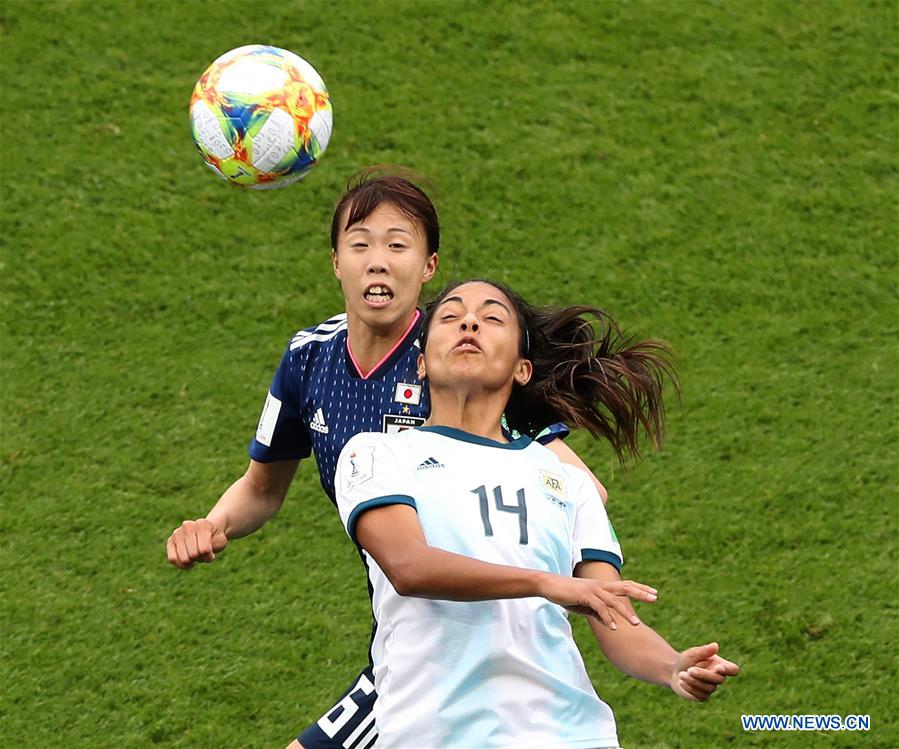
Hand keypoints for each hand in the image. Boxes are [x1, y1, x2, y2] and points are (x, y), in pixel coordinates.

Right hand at [166, 518, 227, 568]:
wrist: (207, 531)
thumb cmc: (215, 538)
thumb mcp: (221, 542)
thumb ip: (215, 545)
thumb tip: (202, 550)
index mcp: (202, 524)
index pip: (204, 549)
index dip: (209, 557)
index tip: (212, 555)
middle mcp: (188, 526)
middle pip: (193, 554)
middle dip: (200, 559)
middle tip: (203, 555)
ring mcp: (177, 532)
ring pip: (183, 558)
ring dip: (192, 562)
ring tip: (196, 555)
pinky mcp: (170, 540)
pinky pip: (172, 558)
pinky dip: (181, 565)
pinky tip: (188, 562)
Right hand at [538, 574, 656, 628]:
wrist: (549, 585)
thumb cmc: (567, 594)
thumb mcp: (585, 605)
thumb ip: (597, 612)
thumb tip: (609, 622)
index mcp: (602, 586)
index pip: (625, 585)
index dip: (640, 588)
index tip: (654, 593)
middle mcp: (600, 585)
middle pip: (625, 587)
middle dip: (640, 593)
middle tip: (655, 598)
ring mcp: (593, 589)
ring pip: (614, 600)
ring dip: (626, 612)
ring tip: (636, 623)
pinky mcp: (584, 595)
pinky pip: (599, 608)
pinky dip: (607, 618)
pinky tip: (614, 627)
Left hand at [671, 642, 739, 700]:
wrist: (674, 671)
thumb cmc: (686, 660)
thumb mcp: (692, 653)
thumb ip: (704, 651)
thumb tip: (715, 646)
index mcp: (719, 665)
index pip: (733, 670)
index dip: (729, 670)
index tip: (718, 667)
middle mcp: (718, 677)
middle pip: (719, 679)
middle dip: (703, 674)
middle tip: (690, 669)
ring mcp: (711, 688)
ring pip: (709, 688)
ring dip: (694, 681)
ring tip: (681, 674)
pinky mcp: (703, 696)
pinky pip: (701, 695)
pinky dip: (690, 688)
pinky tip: (682, 682)